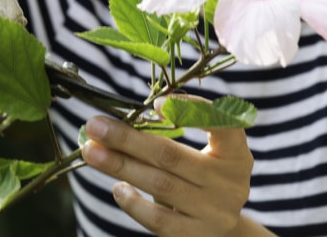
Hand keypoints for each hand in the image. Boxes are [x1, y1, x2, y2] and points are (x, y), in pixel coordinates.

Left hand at [82, 99, 252, 235]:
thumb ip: (170, 137)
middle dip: (127, 138)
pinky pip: (157, 219)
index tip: (156, 103)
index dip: (191, 110)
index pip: (221, 125)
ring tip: (91, 151)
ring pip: (159, 184)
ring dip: (119, 165)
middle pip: (171, 155)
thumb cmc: (203, 180)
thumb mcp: (202, 156)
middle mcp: (230, 183)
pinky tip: (116, 188)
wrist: (225, 233)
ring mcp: (215, 213)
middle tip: (95, 125)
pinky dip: (132, 202)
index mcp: (235, 153)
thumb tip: (114, 124)